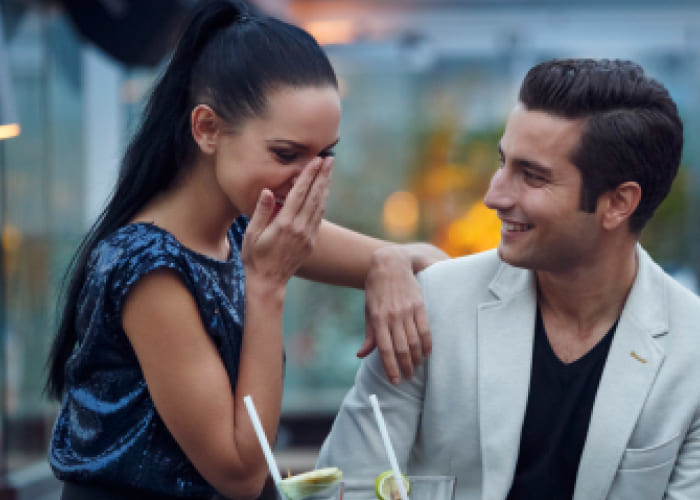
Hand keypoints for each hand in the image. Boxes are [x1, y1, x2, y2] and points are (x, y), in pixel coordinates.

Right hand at [242, 157, 332, 289]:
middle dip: (323, 176)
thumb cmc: (255, 257)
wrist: (268, 282)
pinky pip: (319, 217)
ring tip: (329, 171)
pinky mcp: (311, 242)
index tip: (316, 161)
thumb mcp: (252, 233)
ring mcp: (308, 236)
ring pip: (320, 206)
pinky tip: (323, 193)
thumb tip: (267, 191)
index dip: (309, 175)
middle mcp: (300, 229)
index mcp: (284, 224)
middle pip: (315, 196)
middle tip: (330, 159)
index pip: (299, 194)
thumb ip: (261, 211)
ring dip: (325, 187)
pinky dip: (322, 202)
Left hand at [358, 245, 431, 384]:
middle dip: (406, 367)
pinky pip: (425, 329)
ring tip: (415, 368)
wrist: (390, 265)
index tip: (395, 381)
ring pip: (414, 341)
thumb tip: (361, 355)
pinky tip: (426, 353)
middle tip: (407, 377)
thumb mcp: (368, 310)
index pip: (385, 350)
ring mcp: (407, 310)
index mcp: (378, 319)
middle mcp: (393, 316)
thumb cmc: (376, 291)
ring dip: (416, 358)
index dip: (391, 368)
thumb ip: (369, 335)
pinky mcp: (419, 305)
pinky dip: (427, 344)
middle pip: (402, 349)